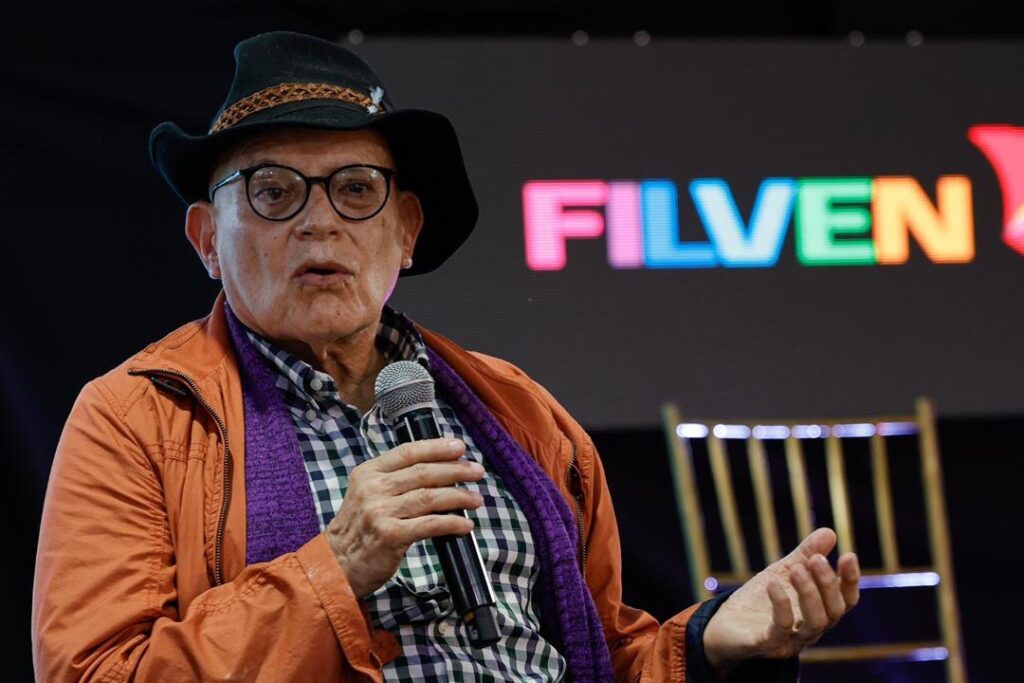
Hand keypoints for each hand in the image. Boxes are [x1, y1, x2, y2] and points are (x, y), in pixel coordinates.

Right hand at [323, 438, 484, 596]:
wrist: (337, 564)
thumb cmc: (359, 530)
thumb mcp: (367, 495)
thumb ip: (395, 481)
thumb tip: (440, 473)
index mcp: (368, 473)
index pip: (408, 452)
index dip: (436, 447)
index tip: (460, 447)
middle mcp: (373, 489)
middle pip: (423, 472)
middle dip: (455, 470)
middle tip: (477, 471)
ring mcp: (381, 512)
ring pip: (430, 497)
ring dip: (459, 497)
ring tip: (477, 499)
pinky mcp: (390, 535)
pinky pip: (430, 525)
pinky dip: (451, 523)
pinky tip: (465, 524)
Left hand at [702, 527, 860, 676]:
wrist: (724, 624)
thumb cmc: (759, 599)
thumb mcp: (781, 572)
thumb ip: (804, 555)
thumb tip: (830, 532)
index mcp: (817, 612)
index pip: (845, 600)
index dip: (850, 580)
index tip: (848, 555)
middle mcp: (810, 630)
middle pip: (833, 612)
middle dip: (828, 584)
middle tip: (816, 559)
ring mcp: (790, 641)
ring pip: (815, 623)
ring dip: (809, 593)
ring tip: (797, 569)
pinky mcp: (767, 645)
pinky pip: (780, 629)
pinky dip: (781, 605)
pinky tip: (773, 583)